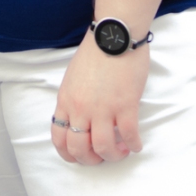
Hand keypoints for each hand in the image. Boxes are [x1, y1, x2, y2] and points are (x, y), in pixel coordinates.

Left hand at [50, 33, 149, 165]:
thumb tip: (80, 118)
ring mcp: (102, 108)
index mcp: (66, 101)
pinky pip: (128, 135)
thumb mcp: (73, 78)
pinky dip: (133, 145)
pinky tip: (136, 144)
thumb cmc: (96, 52)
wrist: (114, 35)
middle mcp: (81, 108)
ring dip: (113, 156)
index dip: (69, 154)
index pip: (59, 138)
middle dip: (90, 160)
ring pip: (102, 148)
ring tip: (121, 150)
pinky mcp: (125, 105)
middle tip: (102, 156)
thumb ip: (74, 99)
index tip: (81, 155)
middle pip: (78, 149)